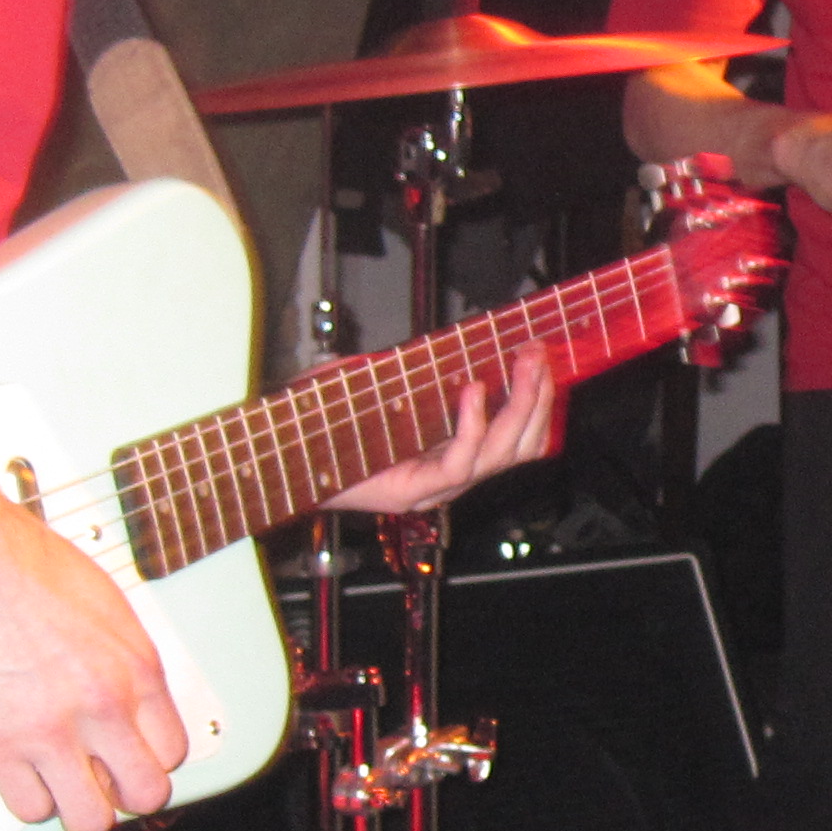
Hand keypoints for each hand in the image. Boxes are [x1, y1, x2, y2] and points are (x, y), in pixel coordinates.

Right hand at [0, 481, 192, 830]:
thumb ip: (116, 652)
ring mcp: (51, 729)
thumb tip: (123, 684)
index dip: (151, 759)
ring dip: (76, 804)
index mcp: (133, 663)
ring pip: (90, 816)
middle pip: (145, 792)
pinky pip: (29, 807)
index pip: (172, 748)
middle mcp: (102, 702)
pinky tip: (18, 773)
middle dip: (124, 792)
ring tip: (61, 783)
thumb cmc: (8, 557)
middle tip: (102, 780)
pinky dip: (25, 798)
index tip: (133, 759)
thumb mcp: (96, 596)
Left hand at [325, 353, 560, 514]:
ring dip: (519, 405)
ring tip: (521, 365)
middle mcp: (451, 477)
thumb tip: (459, 337)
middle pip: (522, 446)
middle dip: (537, 396)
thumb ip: (424, 371)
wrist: (288, 456)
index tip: (543, 358)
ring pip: (501, 455)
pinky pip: (461, 462)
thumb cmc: (331, 420)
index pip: (519, 439)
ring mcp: (436, 489)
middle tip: (538, 354)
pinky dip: (473, 425)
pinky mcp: (413, 493)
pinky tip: (475, 390)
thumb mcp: (390, 384)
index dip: (539, 401)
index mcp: (453, 454)